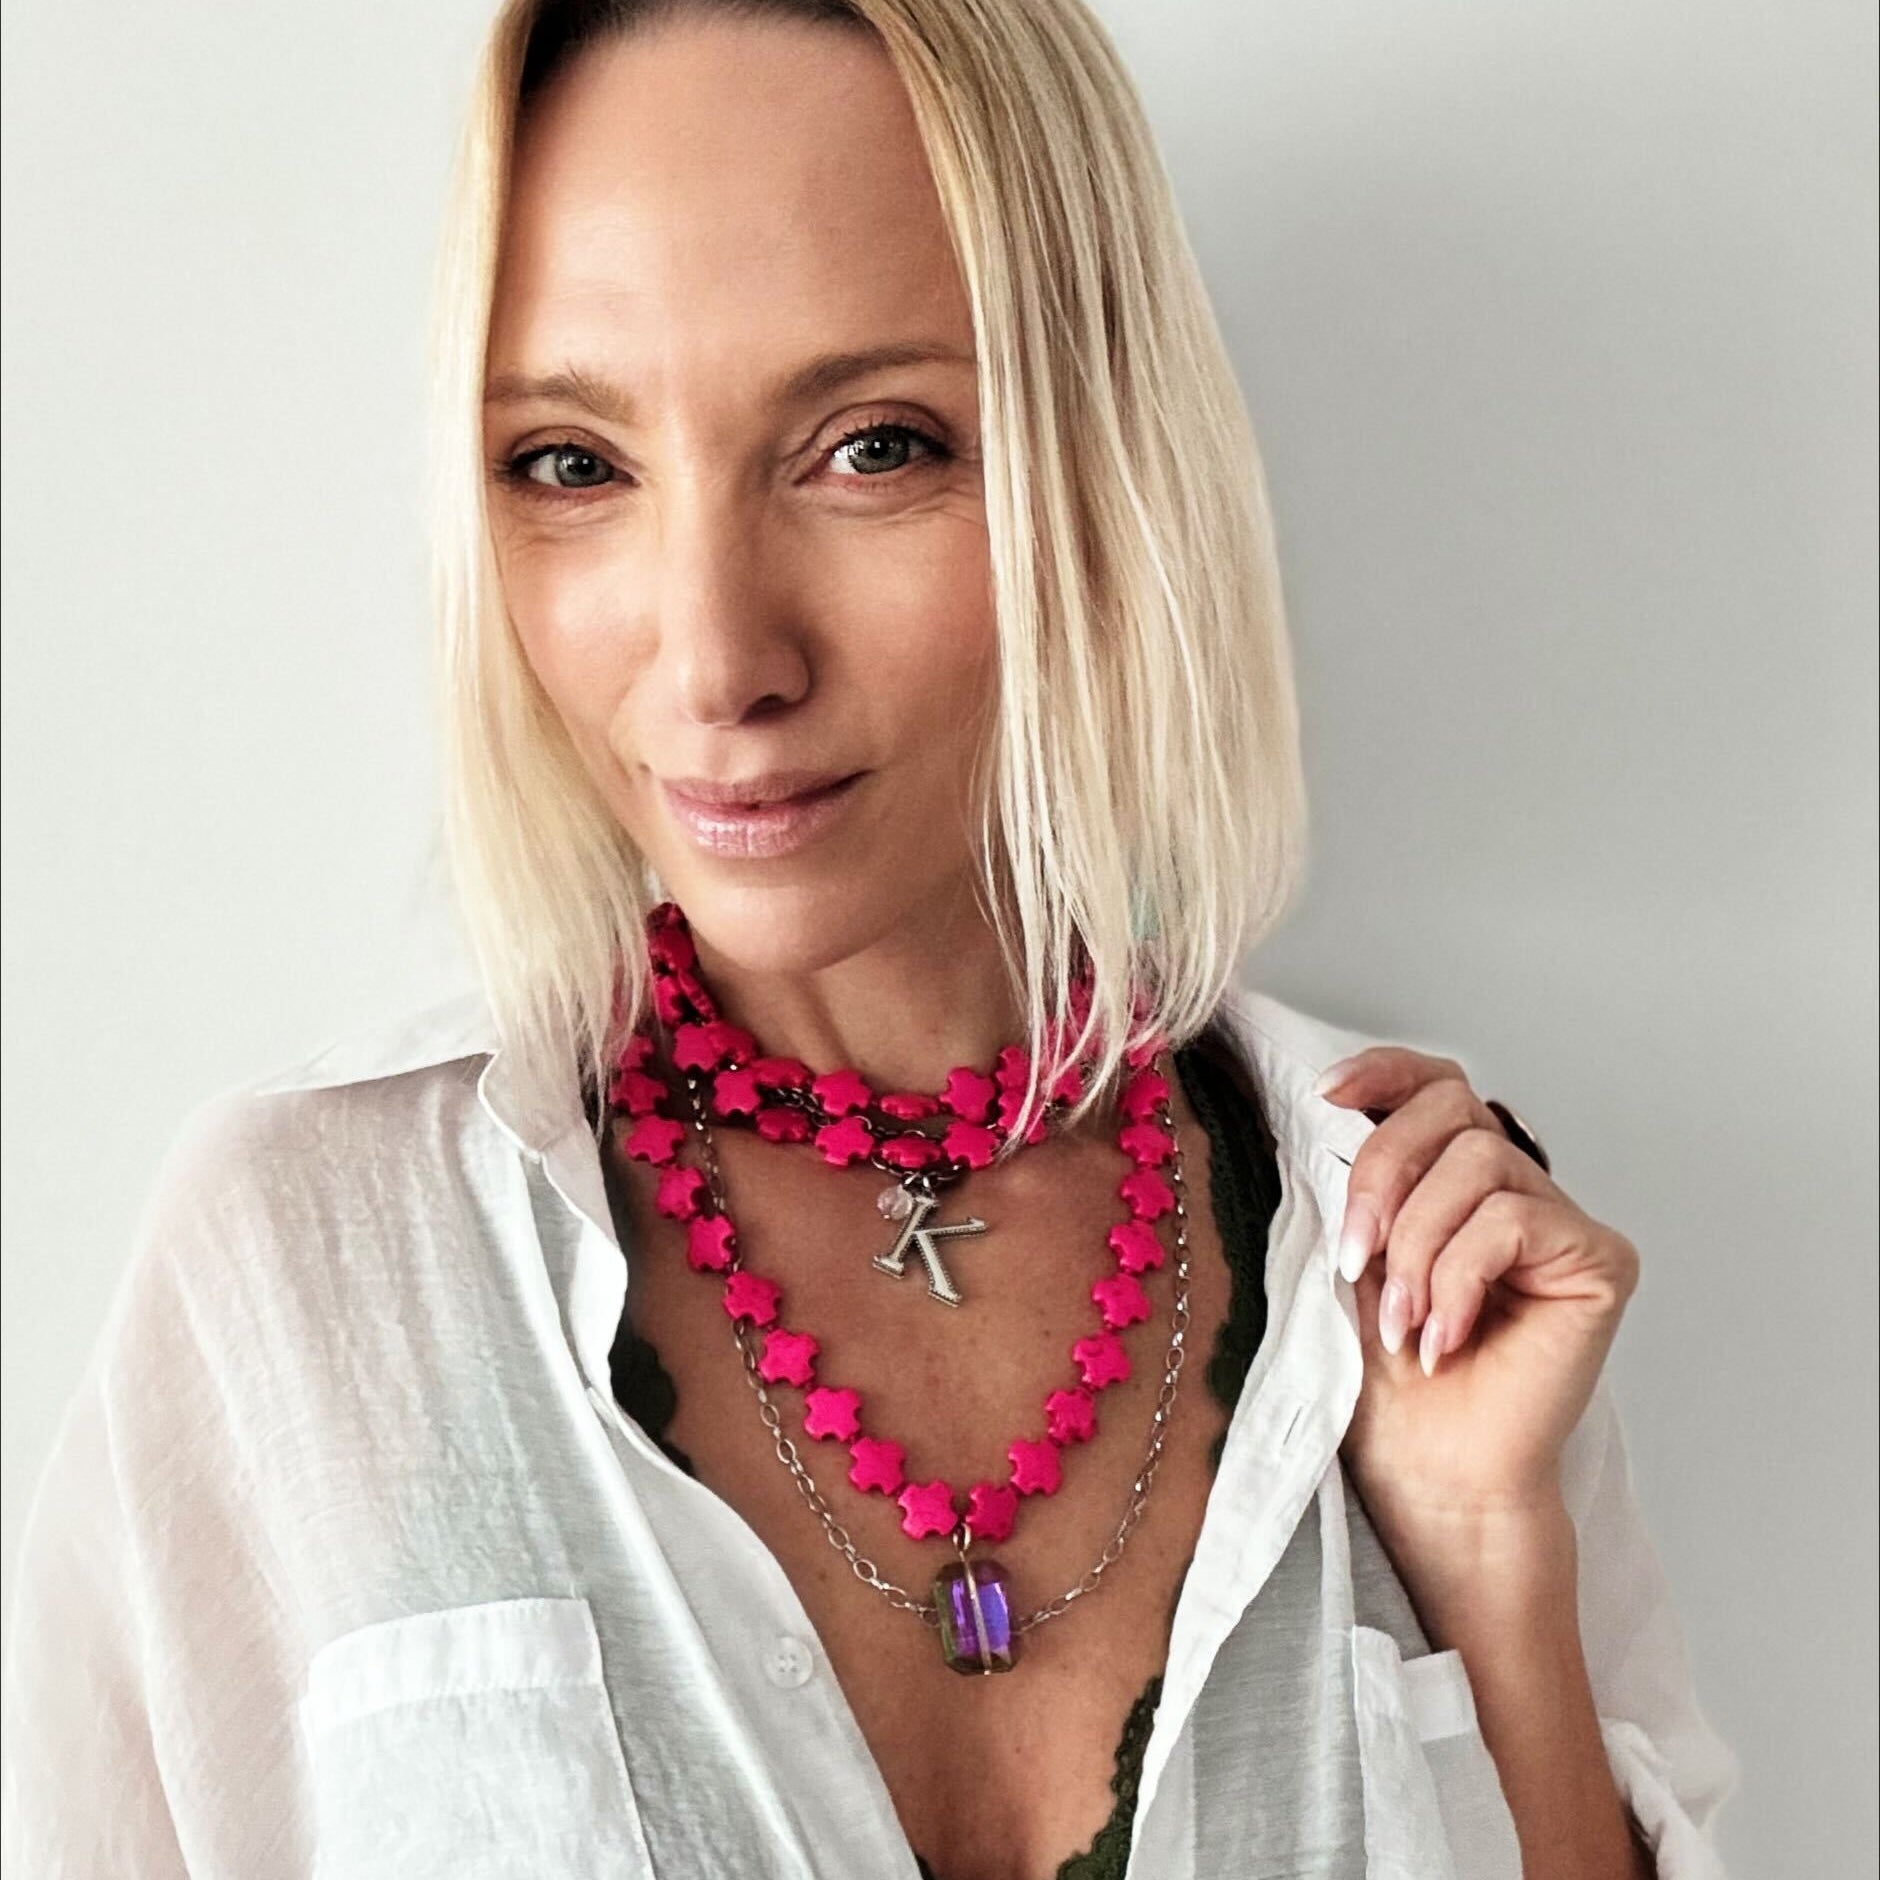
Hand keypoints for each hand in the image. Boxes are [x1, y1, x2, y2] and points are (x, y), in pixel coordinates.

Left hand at [1319, 1047, 1639, 1525]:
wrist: (1431, 1470)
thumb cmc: (1389, 1379)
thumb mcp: (1356, 1255)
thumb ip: (1360, 1181)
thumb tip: (1335, 1108)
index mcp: (1455, 1178)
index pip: (1436, 1086)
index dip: (1385, 1073)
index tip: (1327, 1095)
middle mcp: (1518, 1186)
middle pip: (1451, 1108)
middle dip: (1383, 1172)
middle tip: (1353, 1255)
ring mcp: (1563, 1221)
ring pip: (1478, 1161)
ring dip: (1418, 1245)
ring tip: (1403, 1321)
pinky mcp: (1599, 1260)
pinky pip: (1513, 1219)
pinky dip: (1460, 1277)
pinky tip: (1446, 1337)